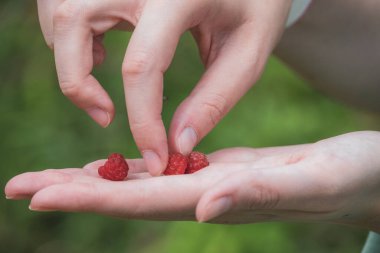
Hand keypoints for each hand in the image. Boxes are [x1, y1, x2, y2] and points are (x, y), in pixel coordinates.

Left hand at [5, 131, 379, 230]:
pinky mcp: (217, 168)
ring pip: (140, 183)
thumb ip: (263, 195)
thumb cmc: (349, 176)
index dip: (93, 197)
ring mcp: (209, 183)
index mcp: (222, 197)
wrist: (360, 175)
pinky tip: (111, 163)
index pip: (145, 200)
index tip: (40, 195)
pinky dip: (131, 166)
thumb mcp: (315, 180)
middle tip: (18, 187)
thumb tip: (205, 206)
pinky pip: (163, 169)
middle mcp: (206, 195)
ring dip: (93, 180)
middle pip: (129, 195)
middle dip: (73, 191)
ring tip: (47, 177)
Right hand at [36, 0, 291, 174]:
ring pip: (60, 12)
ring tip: (103, 74)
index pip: (142, 63)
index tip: (155, 158)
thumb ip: (214, 99)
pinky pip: (65, 4)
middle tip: (106, 116)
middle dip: (76, 81)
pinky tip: (101, 49)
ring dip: (69, 56)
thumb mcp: (248, 52)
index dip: (142, 120)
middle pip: (72, 22)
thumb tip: (178, 144)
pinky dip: (71, 35)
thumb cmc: (254, 8)